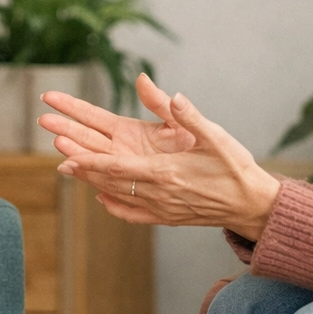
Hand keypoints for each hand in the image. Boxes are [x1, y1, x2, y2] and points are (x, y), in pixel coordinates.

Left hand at [38, 73, 281, 241]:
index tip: (66, 156)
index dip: (89, 162)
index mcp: (165, 173)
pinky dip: (114, 206)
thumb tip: (172, 95)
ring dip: (93, 185)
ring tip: (73, 173)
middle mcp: (158, 194)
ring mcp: (161, 209)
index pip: (116, 168)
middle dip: (83, 170)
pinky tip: (104, 198)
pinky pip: (133, 215)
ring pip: (117, 197)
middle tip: (60, 161)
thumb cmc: (235, 167)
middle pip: (110, 183)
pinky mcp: (167, 218)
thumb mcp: (215, 136)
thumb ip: (190, 116)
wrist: (253, 205)